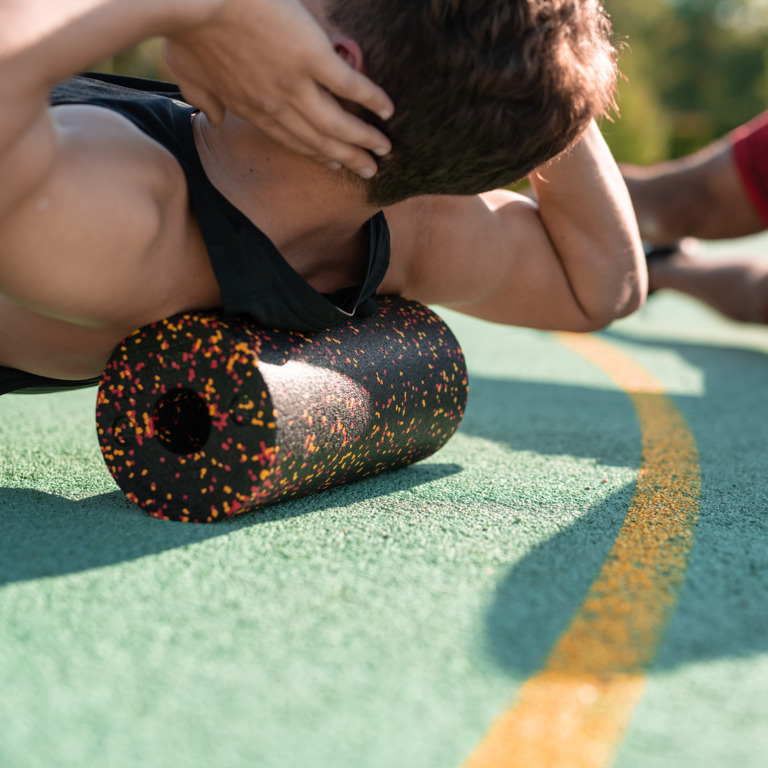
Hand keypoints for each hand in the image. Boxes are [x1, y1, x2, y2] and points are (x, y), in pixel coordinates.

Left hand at [163, 0, 392, 177]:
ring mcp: (295, 84)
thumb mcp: (186, 71)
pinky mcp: (311, 57)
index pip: (289, 138)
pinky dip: (370, 99)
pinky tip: (387, 111)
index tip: (335, 163)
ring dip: (363, 139)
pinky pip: (348, 86)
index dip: (315, 153)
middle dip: (347, 158)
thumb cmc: (185, 29)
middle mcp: (276, 106)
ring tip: (385, 150)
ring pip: (337, 124)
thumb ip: (203, 98)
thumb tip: (213, 120)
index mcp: (249, 107)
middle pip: (319, 140)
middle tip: (370, 171)